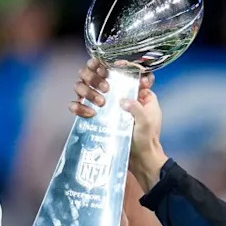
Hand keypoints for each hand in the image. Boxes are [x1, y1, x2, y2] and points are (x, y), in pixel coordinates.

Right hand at [69, 59, 166, 188]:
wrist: (139, 160)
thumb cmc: (147, 139)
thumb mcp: (147, 121)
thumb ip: (138, 107)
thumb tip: (123, 99)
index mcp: (133, 91)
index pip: (119, 71)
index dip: (113, 65)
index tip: (109, 66)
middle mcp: (114, 94)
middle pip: (96, 74)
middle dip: (95, 76)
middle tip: (105, 88)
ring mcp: (102, 105)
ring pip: (83, 86)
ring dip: (87, 90)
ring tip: (100, 103)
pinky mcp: (93, 117)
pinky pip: (78, 106)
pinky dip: (79, 107)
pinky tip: (89, 114)